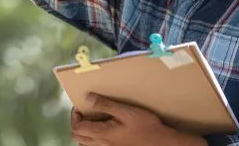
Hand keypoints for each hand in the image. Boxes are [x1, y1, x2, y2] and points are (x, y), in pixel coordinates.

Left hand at [70, 94, 202, 145]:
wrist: (163, 143)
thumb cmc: (146, 126)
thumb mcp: (127, 111)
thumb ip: (105, 104)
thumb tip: (87, 97)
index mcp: (103, 134)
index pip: (77, 128)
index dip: (75, 116)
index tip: (80, 107)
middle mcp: (103, 145)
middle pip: (78, 137)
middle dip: (77, 124)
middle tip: (84, 113)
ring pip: (86, 144)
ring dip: (84, 133)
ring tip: (92, 121)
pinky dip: (93, 140)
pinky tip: (102, 131)